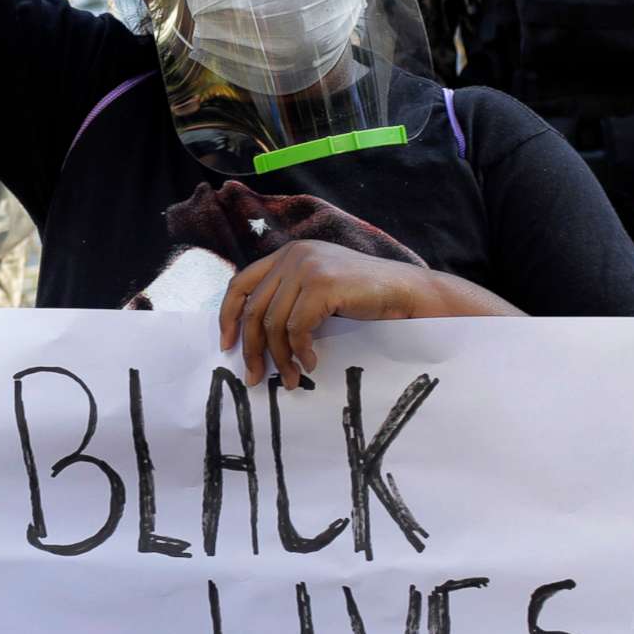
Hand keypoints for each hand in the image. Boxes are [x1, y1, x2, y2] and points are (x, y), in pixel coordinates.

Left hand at [218, 245, 515, 388]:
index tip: (227, 346)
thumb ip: (289, 299)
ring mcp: (308, 267)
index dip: (228, 316)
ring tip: (291, 379)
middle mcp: (293, 256)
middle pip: (254, 308)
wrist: (406, 292)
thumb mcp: (318, 291)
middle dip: (252, 349)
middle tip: (254, 378)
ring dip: (280, 358)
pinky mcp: (322, 285)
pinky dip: (301, 352)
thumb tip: (255, 339)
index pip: (241, 283)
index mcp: (288, 255)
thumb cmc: (364, 298)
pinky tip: (312, 364)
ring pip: (274, 323)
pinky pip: (297, 329)